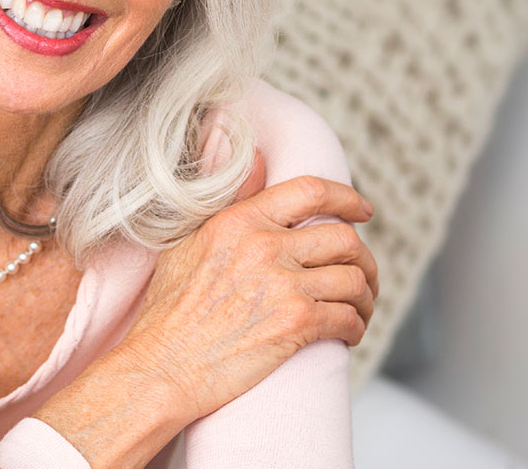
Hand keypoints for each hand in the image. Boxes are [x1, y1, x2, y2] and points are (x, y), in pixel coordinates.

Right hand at [115, 149, 379, 424]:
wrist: (161, 366)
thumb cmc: (167, 312)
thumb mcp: (188, 243)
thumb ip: (230, 202)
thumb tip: (260, 161)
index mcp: (237, 221)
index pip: (310, 191)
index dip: (347, 199)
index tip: (363, 211)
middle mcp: (263, 246)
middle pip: (345, 239)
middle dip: (364, 260)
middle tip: (363, 277)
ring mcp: (282, 284)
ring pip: (354, 279)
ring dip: (365, 298)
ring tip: (357, 310)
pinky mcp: (296, 323)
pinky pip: (349, 317)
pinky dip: (356, 327)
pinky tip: (347, 334)